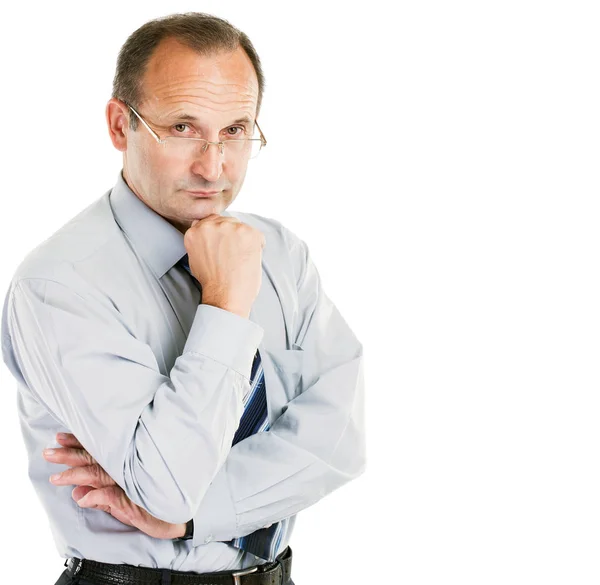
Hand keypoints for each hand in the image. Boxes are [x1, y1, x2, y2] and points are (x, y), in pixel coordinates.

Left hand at [43, 433, 186, 539]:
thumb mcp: (125, 499)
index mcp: (124, 466)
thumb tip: (77, 494)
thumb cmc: (154, 503)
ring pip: (99, 474)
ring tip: (57, 477)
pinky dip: (96, 496)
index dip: (78, 444)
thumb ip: (102, 497)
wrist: (178, 516)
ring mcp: (130, 484)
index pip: (97, 452)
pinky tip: (82, 496)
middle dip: (70, 455)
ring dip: (77, 474)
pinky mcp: (135, 501)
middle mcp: (125, 471)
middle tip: (49, 452)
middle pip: (94, 460)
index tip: (60, 438)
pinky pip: (112, 496)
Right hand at [185, 214, 264, 317]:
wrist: (226, 295)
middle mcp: (211, 225)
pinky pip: (258, 236)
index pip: (211, 222)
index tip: (224, 247)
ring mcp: (231, 227)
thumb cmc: (212, 282)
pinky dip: (258, 247)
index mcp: (195, 231)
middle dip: (232, 236)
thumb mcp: (195, 258)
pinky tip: (249, 260)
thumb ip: (200, 241)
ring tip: (240, 259)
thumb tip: (206, 232)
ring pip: (242, 228)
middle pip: (227, 222)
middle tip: (233, 255)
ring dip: (244, 241)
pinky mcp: (249, 232)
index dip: (220, 235)